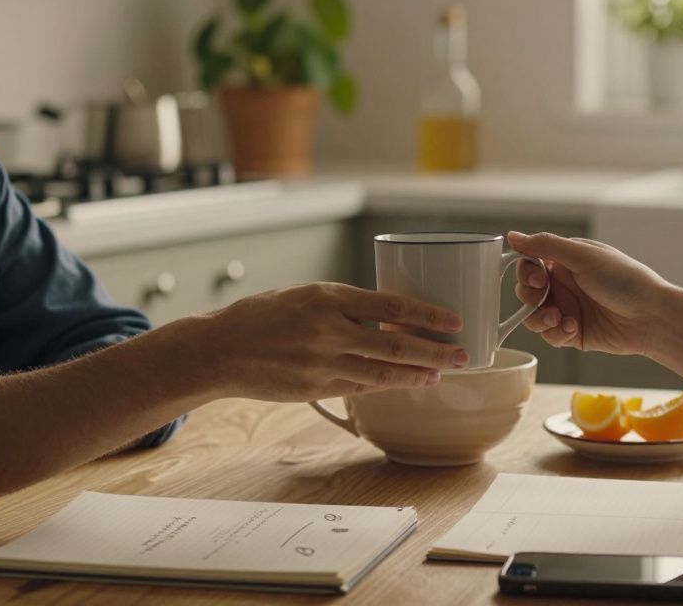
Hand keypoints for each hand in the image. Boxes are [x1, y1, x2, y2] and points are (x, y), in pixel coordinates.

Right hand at [172, 282, 469, 401]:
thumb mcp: (305, 294)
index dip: (429, 316)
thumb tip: (387, 316)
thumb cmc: (263, 315)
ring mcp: (322, 362)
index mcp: (328, 297)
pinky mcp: (316, 387)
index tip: (455, 321)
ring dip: (417, 374)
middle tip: (463, 355)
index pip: (392, 307)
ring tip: (441, 373)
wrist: (220, 349)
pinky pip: (361, 388)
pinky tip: (407, 384)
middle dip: (436, 351)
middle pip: (396, 346)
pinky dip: (388, 386)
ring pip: (383, 373)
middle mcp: (329, 330)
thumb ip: (343, 305)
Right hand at [508, 231, 668, 356]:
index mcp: (566, 261)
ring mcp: (568, 309)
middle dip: (529, 296)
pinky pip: (549, 336)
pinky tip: (572, 328)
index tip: (537, 277)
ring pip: (533, 316)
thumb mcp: (584, 256)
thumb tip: (512, 236)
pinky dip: (556, 333)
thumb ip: (546, 245)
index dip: (525, 271)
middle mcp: (565, 284)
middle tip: (543, 297)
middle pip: (527, 291)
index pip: (530, 263)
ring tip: (557, 318)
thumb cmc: (624, 280)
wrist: (652, 317)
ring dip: (539, 318)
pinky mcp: (573, 333)